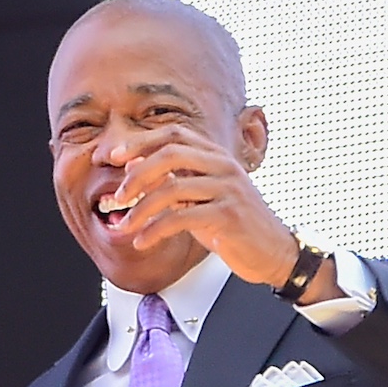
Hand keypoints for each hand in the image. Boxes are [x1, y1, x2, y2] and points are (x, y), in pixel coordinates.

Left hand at [107, 126, 299, 288]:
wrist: (274, 253)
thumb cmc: (233, 225)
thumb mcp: (199, 198)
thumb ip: (171, 181)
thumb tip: (132, 166)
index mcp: (215, 155)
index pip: (173, 134)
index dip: (141, 141)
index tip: (113, 156)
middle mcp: (223, 165)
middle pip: (170, 153)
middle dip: (137, 174)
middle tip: (118, 196)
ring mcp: (228, 189)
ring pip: (172, 188)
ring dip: (141, 209)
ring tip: (125, 226)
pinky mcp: (229, 215)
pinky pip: (182, 217)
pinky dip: (156, 230)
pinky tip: (143, 242)